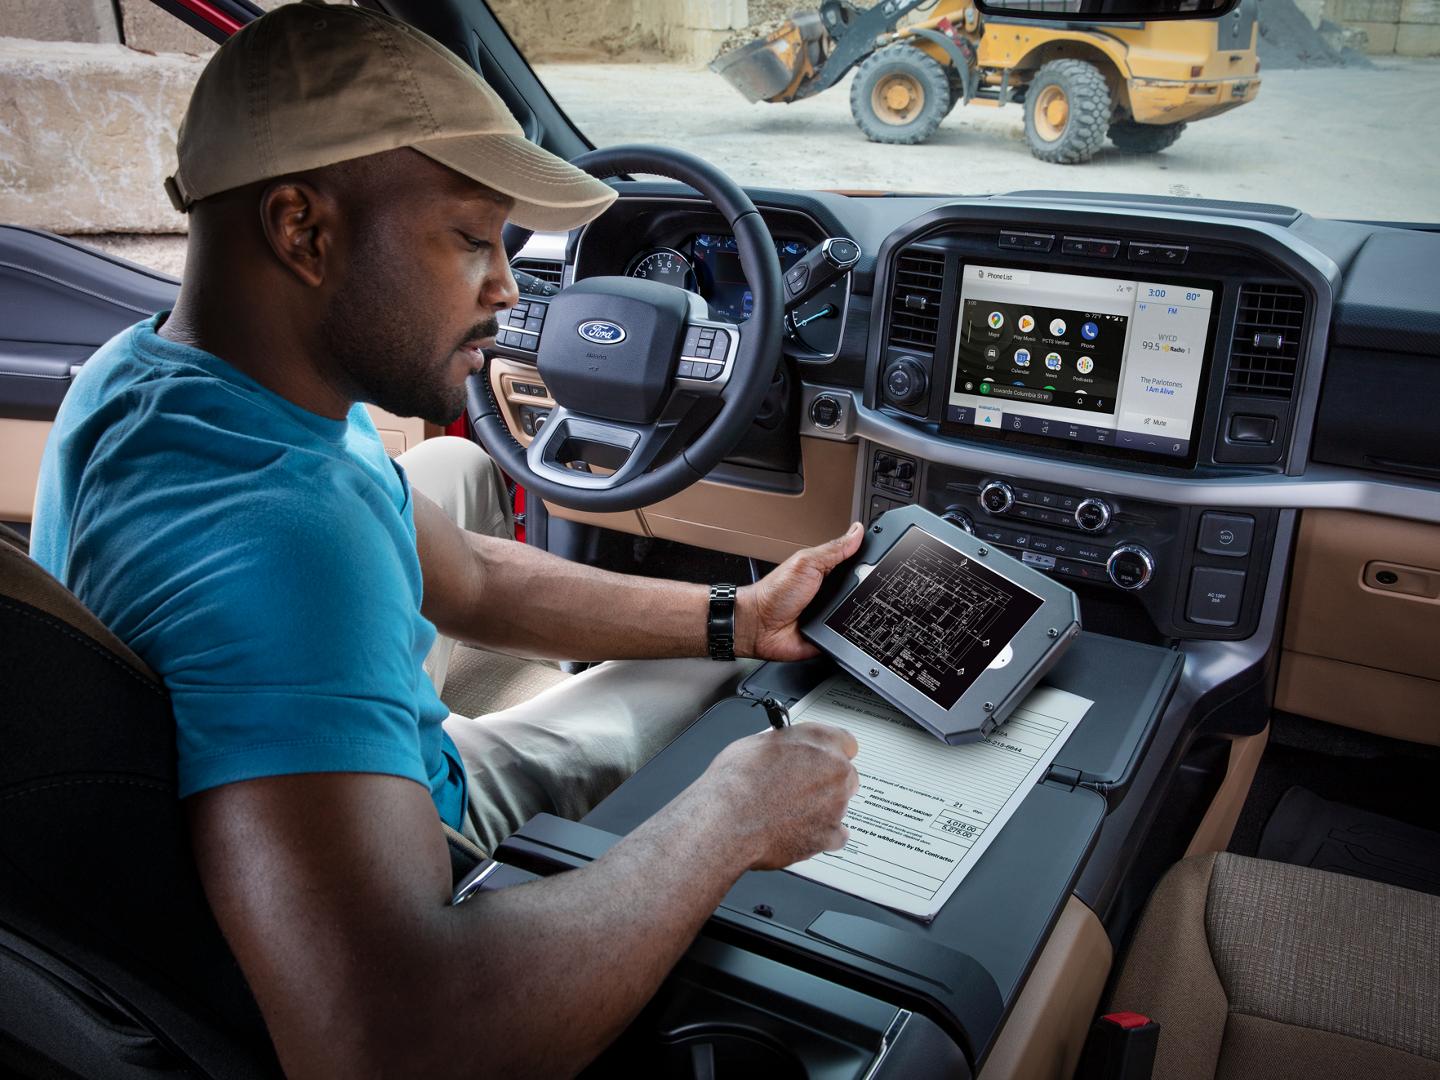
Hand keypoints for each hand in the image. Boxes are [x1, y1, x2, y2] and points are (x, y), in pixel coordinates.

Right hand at [699, 723, 859, 869]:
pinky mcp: (830, 835)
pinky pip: (835, 836)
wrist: (726, 820)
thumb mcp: (757, 744)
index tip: (823, 760)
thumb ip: (785, 746)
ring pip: (839, 806)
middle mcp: (834, 770)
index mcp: (819, 740)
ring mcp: (836, 804)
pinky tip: (796, 832)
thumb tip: (784, 751)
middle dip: (827, 783)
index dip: (831, 753)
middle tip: (800, 789)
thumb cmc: (735, 782)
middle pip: (845, 776)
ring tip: (787, 813)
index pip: (845, 743)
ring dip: (821, 809)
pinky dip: (819, 836)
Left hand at [736, 522, 862, 660]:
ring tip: (855, 608)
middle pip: (862, 589)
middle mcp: (831, 593)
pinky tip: (852, 627)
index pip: (855, 563)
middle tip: (870, 587)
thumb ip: (833, 549)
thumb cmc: (774, 594)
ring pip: (860, 613)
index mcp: (826, 572)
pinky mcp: (832, 635)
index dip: (870, 560)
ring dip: (862, 612)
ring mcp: (832, 614)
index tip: (887, 556)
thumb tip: (857, 531)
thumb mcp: (806, 563)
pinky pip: (850, 635)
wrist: (758, 626)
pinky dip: (853, 633)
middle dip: (870, 589)